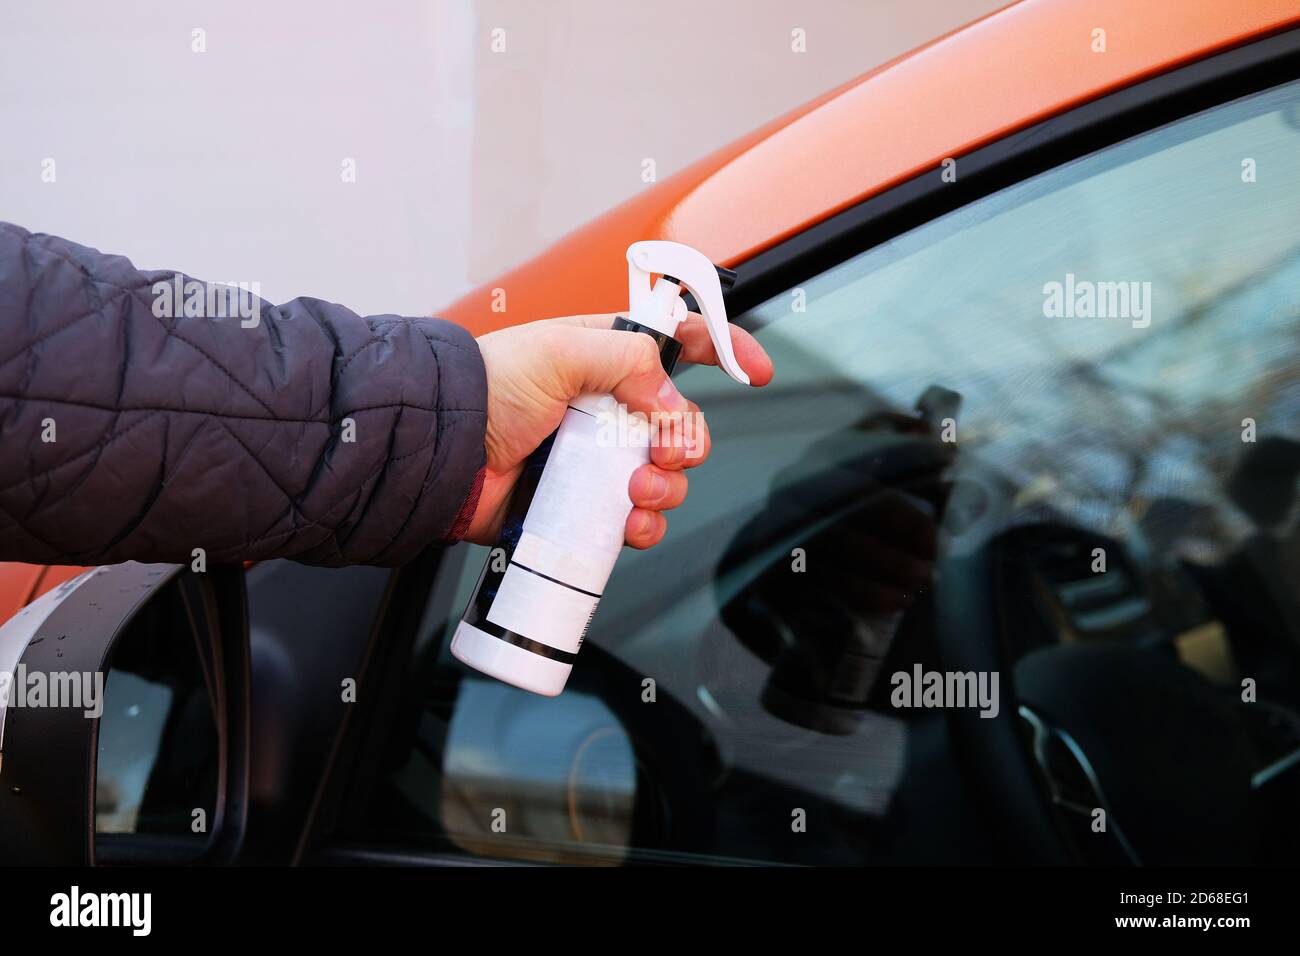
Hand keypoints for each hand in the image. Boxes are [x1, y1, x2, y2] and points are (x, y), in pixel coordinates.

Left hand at [468, 312, 773, 546]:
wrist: (444, 452)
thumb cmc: (487, 389)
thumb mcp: (560, 351)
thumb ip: (627, 361)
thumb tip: (668, 396)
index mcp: (606, 359)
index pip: (680, 345)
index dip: (724, 351)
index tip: (755, 371)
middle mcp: (608, 408)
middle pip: (683, 424)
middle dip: (688, 441)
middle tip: (661, 450)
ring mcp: (598, 459)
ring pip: (667, 477)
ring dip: (667, 487)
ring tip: (635, 489)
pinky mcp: (584, 504)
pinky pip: (637, 520)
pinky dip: (646, 525)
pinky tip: (631, 523)